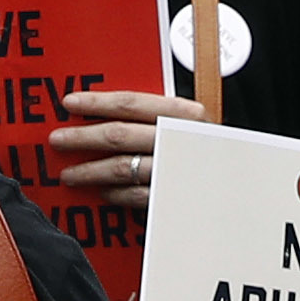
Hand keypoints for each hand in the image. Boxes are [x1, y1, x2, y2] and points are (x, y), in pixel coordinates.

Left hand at [47, 86, 204, 204]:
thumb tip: (106, 113)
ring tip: (69, 174)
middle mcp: (178, 139)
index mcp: (183, 114)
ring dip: (90, 170)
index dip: (96, 102)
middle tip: (58, 140)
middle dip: (82, 137)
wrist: (242, 188)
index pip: (131, 103)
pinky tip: (101, 193)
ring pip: (121, 167)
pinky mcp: (173, 198)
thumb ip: (156, 118)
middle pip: (119, 135)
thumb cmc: (208, 152)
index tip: (70, 103)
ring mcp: (175, 169)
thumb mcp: (188, 126)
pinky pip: (134, 196)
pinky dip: (114, 194)